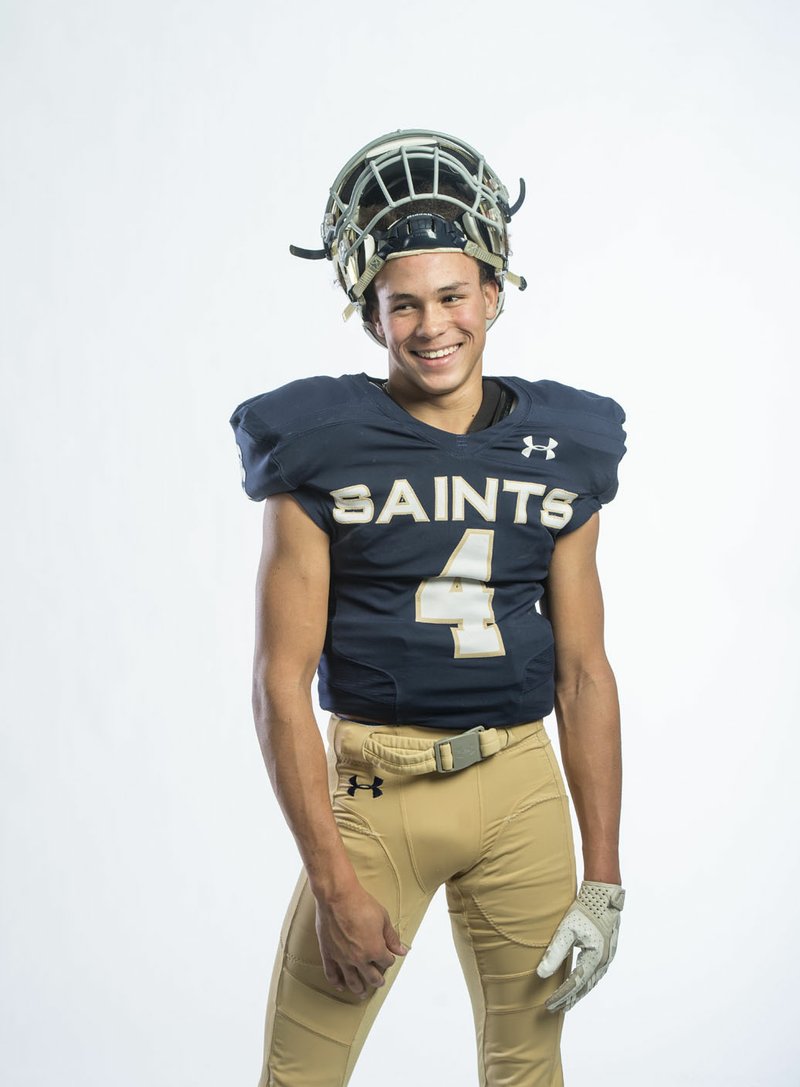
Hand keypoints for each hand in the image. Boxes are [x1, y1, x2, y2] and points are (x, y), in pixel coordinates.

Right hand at [315, 883, 408, 998]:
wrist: (337, 897)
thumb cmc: (360, 904)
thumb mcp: (382, 918)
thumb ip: (391, 937)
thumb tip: (401, 950)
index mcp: (375, 950)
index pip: (386, 961)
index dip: (389, 959)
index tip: (388, 956)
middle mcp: (359, 958)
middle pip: (371, 976)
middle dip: (377, 980)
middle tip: (379, 982)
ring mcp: (342, 958)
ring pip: (352, 981)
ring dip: (358, 988)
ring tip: (361, 993)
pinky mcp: (328, 953)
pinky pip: (332, 973)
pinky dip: (336, 982)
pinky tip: (340, 986)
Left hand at [536, 880, 624, 1012]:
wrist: (603, 895)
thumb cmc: (584, 910)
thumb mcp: (566, 930)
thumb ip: (554, 953)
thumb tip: (541, 974)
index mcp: (594, 958)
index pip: (573, 984)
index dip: (560, 996)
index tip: (548, 1005)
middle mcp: (603, 962)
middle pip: (584, 987)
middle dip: (569, 999)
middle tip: (554, 1009)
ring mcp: (607, 958)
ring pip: (591, 982)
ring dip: (578, 993)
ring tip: (566, 1003)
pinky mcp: (607, 952)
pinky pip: (595, 974)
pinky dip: (585, 983)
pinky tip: (579, 985)